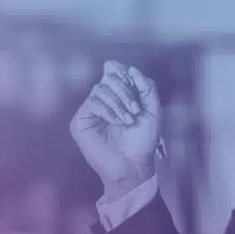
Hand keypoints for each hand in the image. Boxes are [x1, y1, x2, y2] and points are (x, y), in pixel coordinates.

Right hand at [69, 60, 160, 199]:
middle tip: (135, 109)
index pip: (114, 70)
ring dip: (118, 103)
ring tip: (127, 120)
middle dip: (125, 90)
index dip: (122, 71)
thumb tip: (131, 69)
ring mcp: (91, 109)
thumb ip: (146, 87)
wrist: (134, 164)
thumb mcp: (153, 110)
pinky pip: (92, 102)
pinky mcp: (81, 120)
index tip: (134, 85)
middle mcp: (104, 99)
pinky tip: (116, 122)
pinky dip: (107, 110)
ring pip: (100, 88)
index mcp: (119, 94)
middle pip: (108, 76)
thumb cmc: (143, 141)